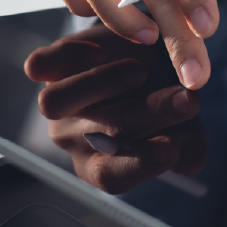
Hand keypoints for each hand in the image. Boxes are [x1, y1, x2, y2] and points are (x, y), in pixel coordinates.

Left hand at [24, 24, 206, 193]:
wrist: (145, 54)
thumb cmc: (164, 100)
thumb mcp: (185, 129)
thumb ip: (188, 150)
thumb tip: (182, 155)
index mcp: (103, 164)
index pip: (112, 176)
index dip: (140, 165)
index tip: (171, 148)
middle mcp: (74, 138)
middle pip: (99, 135)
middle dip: (148, 115)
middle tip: (184, 99)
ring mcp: (58, 104)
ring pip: (54, 103)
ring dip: (101, 85)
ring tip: (140, 71)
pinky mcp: (48, 68)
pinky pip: (38, 66)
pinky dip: (66, 57)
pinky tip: (100, 50)